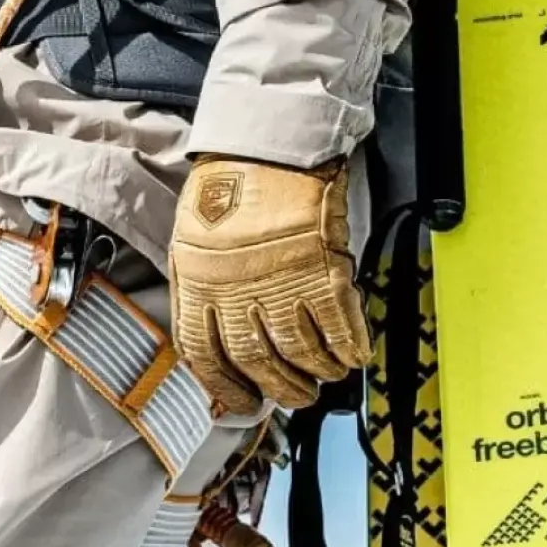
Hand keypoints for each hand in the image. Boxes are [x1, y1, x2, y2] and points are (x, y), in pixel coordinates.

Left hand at [170, 156, 368, 414]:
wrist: (270, 142)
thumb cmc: (229, 185)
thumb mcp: (193, 239)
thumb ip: (203, 290)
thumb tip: (218, 344)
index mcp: (196, 280)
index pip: (203, 355)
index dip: (224, 388)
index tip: (241, 404)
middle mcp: (234, 288)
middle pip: (256, 363)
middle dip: (279, 389)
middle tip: (294, 394)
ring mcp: (279, 281)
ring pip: (298, 353)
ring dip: (315, 374)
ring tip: (323, 376)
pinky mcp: (321, 270)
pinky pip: (338, 328)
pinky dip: (348, 348)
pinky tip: (353, 354)